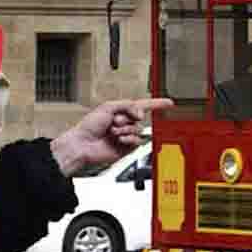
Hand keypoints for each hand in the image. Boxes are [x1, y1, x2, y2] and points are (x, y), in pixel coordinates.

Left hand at [50, 98, 172, 177]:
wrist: (83, 145)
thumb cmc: (89, 126)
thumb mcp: (108, 107)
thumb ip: (128, 106)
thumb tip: (141, 113)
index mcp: (121, 111)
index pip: (143, 105)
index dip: (157, 104)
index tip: (169, 103)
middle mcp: (125, 123)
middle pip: (140, 118)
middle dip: (127, 119)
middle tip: (113, 122)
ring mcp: (126, 136)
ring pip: (138, 130)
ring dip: (125, 129)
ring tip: (112, 132)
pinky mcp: (126, 147)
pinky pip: (137, 141)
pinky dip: (129, 139)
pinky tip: (119, 140)